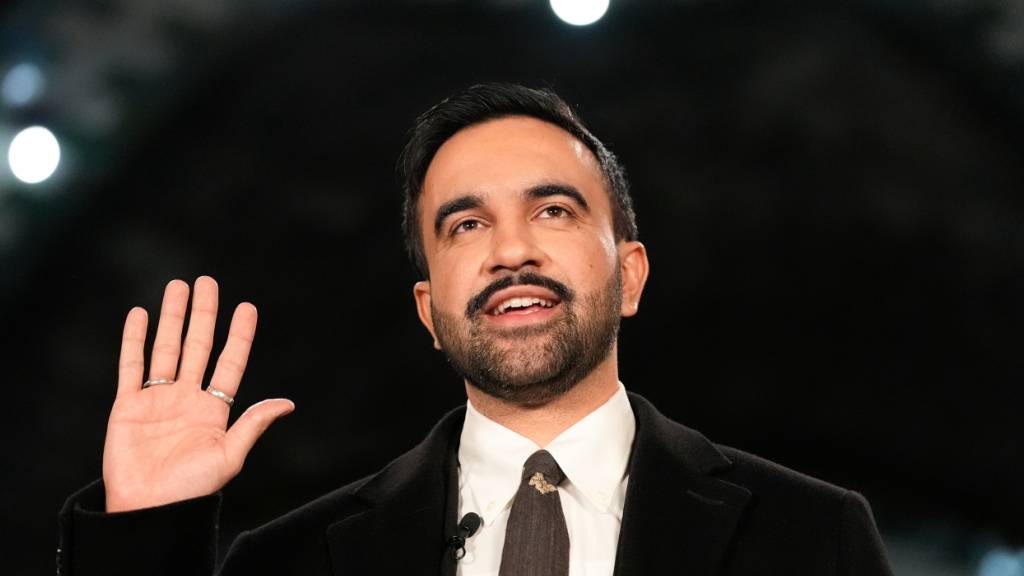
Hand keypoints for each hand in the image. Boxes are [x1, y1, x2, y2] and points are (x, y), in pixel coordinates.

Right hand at [102, 276, 293, 511]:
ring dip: (172, 317)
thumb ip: (253, 425)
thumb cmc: (191, 489)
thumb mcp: (229, 455)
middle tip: (208, 281)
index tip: (247, 307)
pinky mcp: (127, 406)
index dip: (238, 336)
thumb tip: (287, 403)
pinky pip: (131, 366)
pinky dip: (133, 339)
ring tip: (178, 286)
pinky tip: (139, 314)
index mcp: (214, 410)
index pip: (229, 363)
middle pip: (197, 346)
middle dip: (203, 314)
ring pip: (166, 348)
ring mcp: (157, 400)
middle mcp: (187, 399)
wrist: (148, 509)